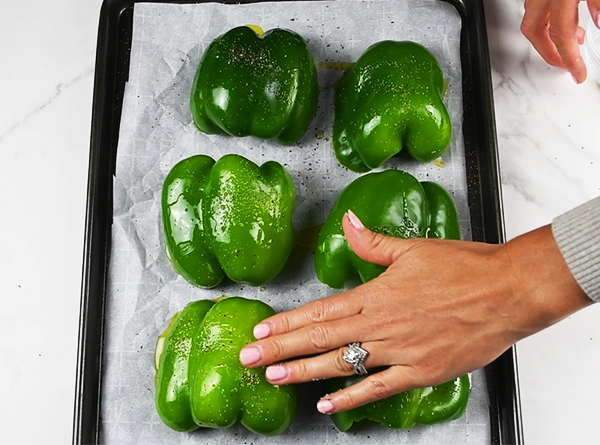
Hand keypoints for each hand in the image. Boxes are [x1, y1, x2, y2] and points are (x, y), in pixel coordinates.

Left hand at [240, 211, 589, 413]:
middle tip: (250, 358)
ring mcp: (400, 351)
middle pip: (321, 339)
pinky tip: (327, 404)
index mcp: (376, 294)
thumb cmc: (464, 267)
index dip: (288, 322)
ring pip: (342, 364)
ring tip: (274, 377)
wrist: (508, 291)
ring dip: (305, 372)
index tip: (261, 330)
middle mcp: (381, 324)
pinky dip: (351, 398)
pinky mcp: (421, 371)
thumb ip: (372, 243)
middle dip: (281, 349)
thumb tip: (345, 223)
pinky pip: (379, 388)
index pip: (320, 311)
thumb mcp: (413, 249)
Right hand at [520, 0, 599, 83]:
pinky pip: (536, 8)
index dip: (570, 58)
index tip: (578, 73)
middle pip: (535, 32)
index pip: (561, 34)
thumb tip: (599, 22)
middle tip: (565, 66)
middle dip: (549, 54)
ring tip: (569, 46)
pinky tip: (564, 20)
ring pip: (532, 20)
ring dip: (546, 38)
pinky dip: (546, 21)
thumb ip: (597, 3)